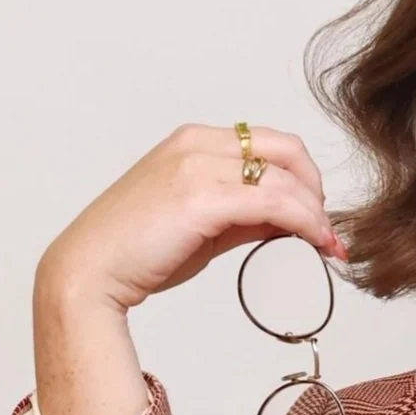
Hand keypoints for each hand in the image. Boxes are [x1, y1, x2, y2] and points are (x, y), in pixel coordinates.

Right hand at [36, 122, 345, 314]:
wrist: (88, 273)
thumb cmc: (135, 251)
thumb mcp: (200, 222)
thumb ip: (244, 214)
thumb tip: (288, 220)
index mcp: (193, 141)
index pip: (269, 144)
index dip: (302, 177)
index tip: (316, 213)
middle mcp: (197, 145)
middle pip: (286, 151)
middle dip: (315, 190)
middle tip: (326, 228)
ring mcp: (198, 167)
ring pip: (285, 179)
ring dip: (316, 213)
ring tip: (327, 244)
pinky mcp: (200, 198)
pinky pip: (273, 203)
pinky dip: (304, 222)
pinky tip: (314, 242)